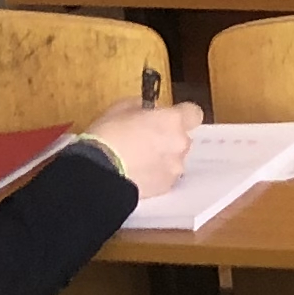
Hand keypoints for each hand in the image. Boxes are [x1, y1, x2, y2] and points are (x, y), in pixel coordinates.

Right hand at [77, 98, 202, 200]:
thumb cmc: (108, 135)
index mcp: (172, 120)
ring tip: (138, 160)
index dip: (182, 115)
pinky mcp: (165, 187)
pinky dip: (156, 174)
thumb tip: (148, 111)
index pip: (194, 113)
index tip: (168, 117)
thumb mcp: (121, 108)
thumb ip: (142, 106)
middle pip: (183, 138)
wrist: (99, 172)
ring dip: (163, 158)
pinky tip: (137, 173)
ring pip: (175, 159)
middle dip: (169, 138)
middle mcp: (179, 144)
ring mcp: (174, 168)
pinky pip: (166, 176)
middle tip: (146, 140)